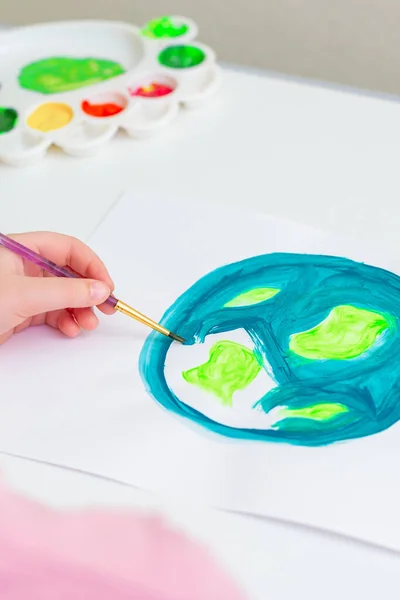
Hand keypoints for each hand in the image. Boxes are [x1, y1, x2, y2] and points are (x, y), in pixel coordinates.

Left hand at [0, 232, 114, 344]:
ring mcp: (23, 290)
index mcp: (21, 250)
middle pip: (69, 273)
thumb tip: (98, 289)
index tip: (106, 285)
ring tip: (88, 322)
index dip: (90, 265)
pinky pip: (53, 312)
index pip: (67, 249)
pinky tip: (71, 328)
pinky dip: (66, 321)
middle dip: (88, 291)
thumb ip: (65, 292)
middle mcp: (23, 267)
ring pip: (63, 296)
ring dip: (80, 309)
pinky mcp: (21, 311)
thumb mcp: (25, 294)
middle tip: (105, 305)